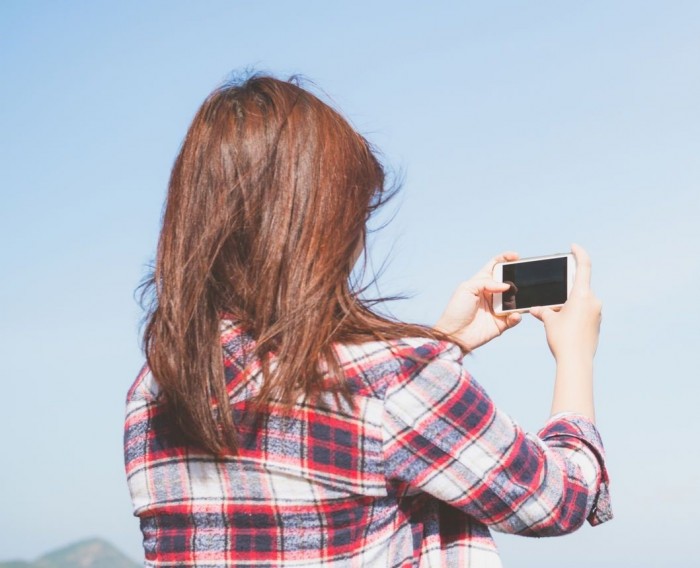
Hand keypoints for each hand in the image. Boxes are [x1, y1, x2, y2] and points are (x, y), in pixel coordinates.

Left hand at [435, 252, 521, 350]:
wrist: (454, 334)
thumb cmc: (456, 310)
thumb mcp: (467, 288)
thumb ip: (486, 282)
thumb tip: (506, 286)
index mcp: (481, 283)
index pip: (495, 267)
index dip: (505, 259)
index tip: (516, 256)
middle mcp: (491, 294)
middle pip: (508, 282)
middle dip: (517, 279)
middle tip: (523, 277)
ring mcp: (497, 309)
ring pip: (515, 300)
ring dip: (519, 298)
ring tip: (519, 297)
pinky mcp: (501, 323)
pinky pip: (514, 318)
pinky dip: (517, 316)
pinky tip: (514, 315)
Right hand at [530, 244, 601, 361]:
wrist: (576, 361)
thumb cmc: (562, 338)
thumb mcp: (549, 320)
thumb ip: (544, 310)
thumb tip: (537, 309)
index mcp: (582, 295)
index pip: (584, 267)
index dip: (579, 254)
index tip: (573, 247)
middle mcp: (593, 301)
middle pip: (579, 287)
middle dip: (564, 290)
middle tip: (552, 296)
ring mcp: (597, 313)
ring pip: (581, 301)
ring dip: (568, 304)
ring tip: (554, 316)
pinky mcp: (596, 324)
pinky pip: (584, 313)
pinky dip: (574, 314)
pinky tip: (562, 326)